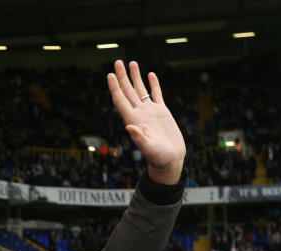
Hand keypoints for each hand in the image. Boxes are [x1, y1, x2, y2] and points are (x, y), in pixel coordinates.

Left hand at [107, 61, 185, 184]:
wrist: (170, 160)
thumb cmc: (158, 157)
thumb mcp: (148, 148)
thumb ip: (139, 138)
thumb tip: (129, 127)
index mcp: (133, 120)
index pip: (120, 100)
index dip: (114, 87)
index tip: (110, 75)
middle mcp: (139, 113)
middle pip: (128, 91)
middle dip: (122, 77)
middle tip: (117, 61)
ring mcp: (150, 112)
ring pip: (140, 90)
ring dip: (135, 77)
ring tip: (131, 63)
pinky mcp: (161, 112)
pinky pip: (156, 94)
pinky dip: (153, 84)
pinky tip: (150, 74)